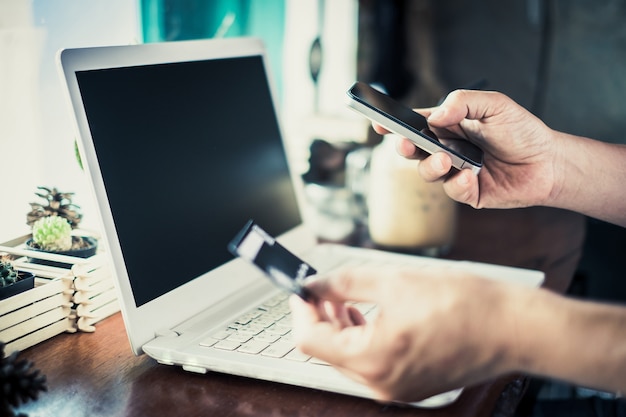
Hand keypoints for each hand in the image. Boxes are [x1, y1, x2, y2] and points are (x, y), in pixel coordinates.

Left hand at [289, 265, 522, 401]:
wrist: (512, 328)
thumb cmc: (464, 304)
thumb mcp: (393, 281)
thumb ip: (344, 283)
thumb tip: (315, 285)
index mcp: (372, 360)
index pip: (310, 340)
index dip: (301, 310)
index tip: (302, 289)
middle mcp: (380, 384)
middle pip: (328, 351)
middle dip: (321, 318)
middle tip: (323, 289)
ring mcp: (396, 389)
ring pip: (349, 359)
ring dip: (341, 329)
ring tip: (345, 300)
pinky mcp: (410, 386)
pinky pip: (372, 365)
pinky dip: (363, 340)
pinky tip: (369, 316)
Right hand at [374, 90, 559, 209]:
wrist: (548, 163)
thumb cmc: (522, 131)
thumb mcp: (495, 105)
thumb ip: (464, 102)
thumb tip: (436, 114)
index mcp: (449, 126)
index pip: (416, 124)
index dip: (394, 125)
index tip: (378, 123)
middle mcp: (447, 149)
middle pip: (414, 150)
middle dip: (405, 147)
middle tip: (407, 145)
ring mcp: (455, 172)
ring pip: (428, 172)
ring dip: (432, 167)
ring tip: (445, 161)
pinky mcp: (467, 193)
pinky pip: (452, 191)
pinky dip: (459, 184)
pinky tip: (472, 177)